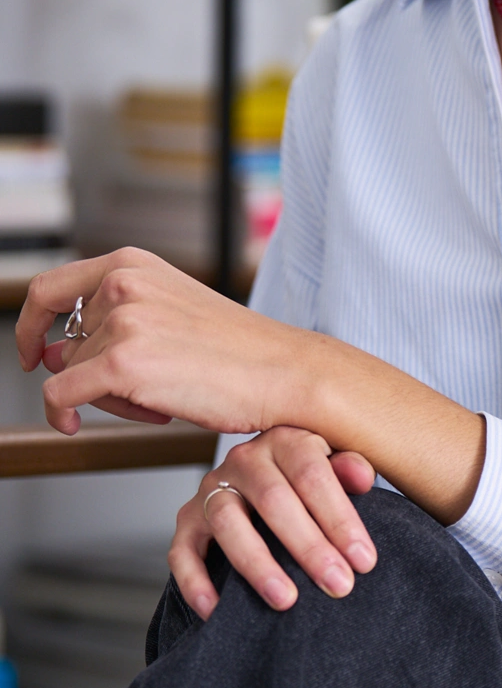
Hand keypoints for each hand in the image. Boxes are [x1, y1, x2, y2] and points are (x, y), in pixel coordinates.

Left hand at [16, 248, 309, 435]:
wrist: (283, 371)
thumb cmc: (238, 349)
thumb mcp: (170, 315)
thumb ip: (109, 325)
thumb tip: (45, 354)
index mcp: (134, 263)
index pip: (51, 288)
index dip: (31, 324)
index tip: (32, 350)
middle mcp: (124, 283)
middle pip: (65, 342)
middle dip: (90, 372)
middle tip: (137, 389)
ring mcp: (123, 321)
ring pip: (69, 372)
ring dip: (102, 395)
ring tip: (158, 397)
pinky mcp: (123, 363)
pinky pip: (59, 395)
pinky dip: (58, 414)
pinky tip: (73, 424)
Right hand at [171, 428, 377, 617]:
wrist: (271, 476)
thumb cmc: (310, 478)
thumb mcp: (336, 464)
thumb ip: (350, 469)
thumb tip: (362, 479)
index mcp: (286, 440)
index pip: (313, 475)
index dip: (340, 519)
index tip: (364, 560)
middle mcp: (245, 460)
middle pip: (274, 500)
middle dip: (309, 547)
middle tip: (338, 584)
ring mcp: (211, 489)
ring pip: (227, 522)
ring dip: (257, 564)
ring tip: (286, 600)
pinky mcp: (187, 521)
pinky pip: (182, 553)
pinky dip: (196, 583)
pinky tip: (218, 611)